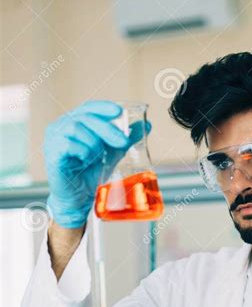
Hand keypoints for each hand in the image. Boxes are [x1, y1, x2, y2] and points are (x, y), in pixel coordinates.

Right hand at [44, 100, 150, 227]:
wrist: (79, 198)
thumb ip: (124, 138)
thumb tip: (146, 125)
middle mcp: (61, 126)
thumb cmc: (91, 174)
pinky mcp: (51, 153)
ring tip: (96, 158)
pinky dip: (82, 152)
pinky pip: (69, 145)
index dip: (103, 107)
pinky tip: (84, 161)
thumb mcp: (112, 153)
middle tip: (123, 142)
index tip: (119, 112)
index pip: (89, 107)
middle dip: (108, 129)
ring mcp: (53, 138)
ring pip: (77, 128)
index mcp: (75, 122)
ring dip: (93, 144)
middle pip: (86, 117)